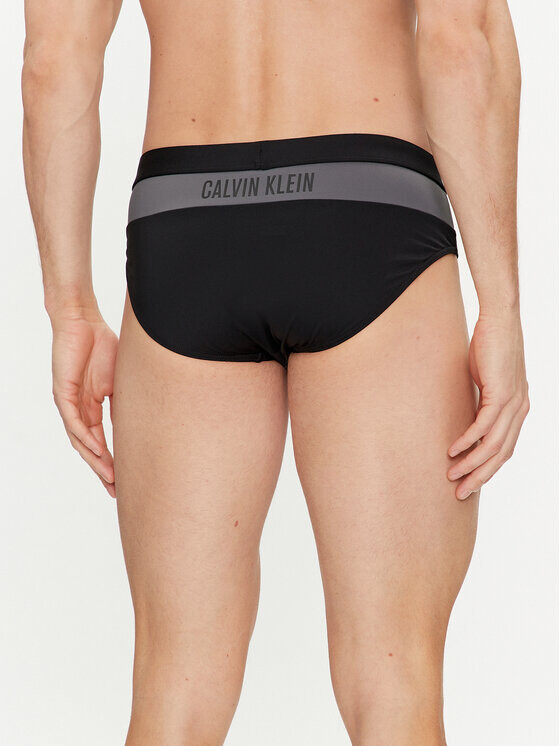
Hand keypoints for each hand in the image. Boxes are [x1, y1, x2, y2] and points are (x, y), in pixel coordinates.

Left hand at [51, 311, 118, 497]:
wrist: (82, 320)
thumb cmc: (103, 344)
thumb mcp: (121, 380)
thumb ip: (126, 401)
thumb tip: (145, 419)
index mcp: (91, 407)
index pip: (101, 441)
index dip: (111, 461)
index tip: (123, 480)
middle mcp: (78, 409)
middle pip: (89, 447)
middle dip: (102, 469)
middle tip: (115, 489)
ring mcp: (69, 403)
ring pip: (80, 440)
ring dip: (94, 460)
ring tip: (108, 477)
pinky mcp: (63, 393)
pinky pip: (74, 422)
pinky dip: (86, 438)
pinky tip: (98, 450)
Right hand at [447, 311, 529, 499]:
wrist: (500, 320)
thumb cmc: (491, 345)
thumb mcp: (486, 379)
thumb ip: (481, 400)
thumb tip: (466, 414)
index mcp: (519, 408)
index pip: (505, 448)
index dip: (488, 469)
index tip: (470, 483)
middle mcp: (520, 409)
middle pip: (501, 454)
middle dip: (480, 477)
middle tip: (461, 493)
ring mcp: (513, 403)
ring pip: (493, 446)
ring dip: (472, 464)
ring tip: (453, 476)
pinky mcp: (501, 393)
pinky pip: (483, 426)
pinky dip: (468, 441)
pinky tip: (453, 451)